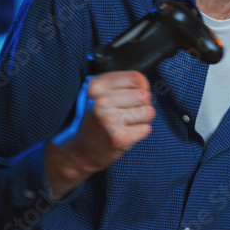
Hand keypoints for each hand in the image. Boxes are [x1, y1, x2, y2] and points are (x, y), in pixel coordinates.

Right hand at [46, 71, 154, 196]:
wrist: (80, 152)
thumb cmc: (94, 120)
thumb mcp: (97, 94)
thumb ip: (119, 84)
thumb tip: (144, 83)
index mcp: (96, 86)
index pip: (137, 78)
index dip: (140, 87)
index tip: (131, 95)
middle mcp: (101, 101)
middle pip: (144, 95)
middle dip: (142, 104)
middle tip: (127, 112)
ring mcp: (110, 120)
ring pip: (148, 112)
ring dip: (142, 119)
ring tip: (126, 123)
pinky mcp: (119, 138)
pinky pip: (146, 129)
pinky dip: (139, 132)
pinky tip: (125, 133)